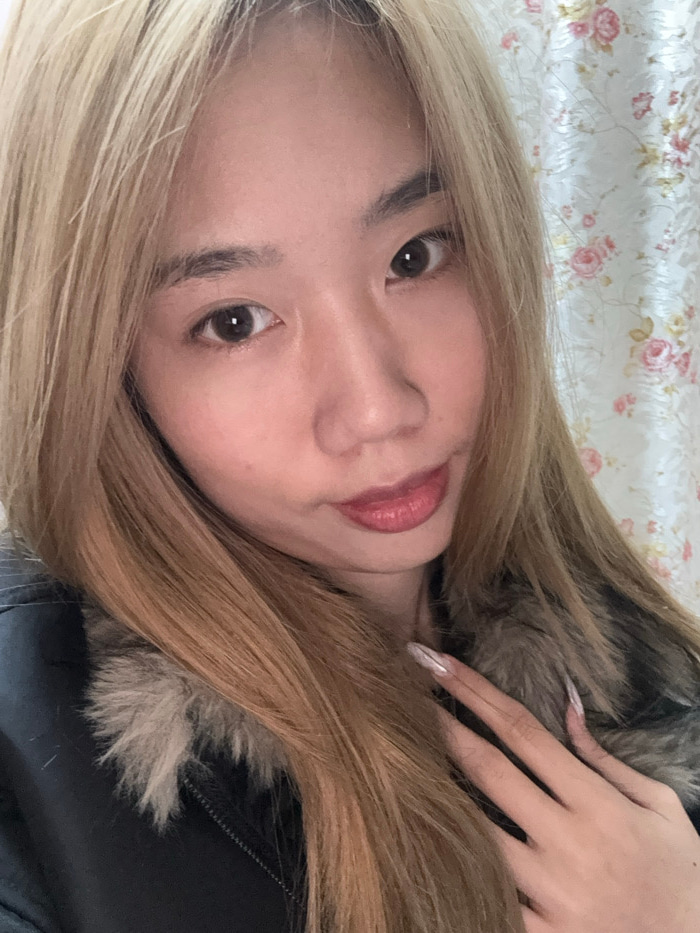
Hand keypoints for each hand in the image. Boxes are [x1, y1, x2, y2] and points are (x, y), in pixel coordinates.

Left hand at [407, 643, 699, 931]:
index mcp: (596, 802)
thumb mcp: (659, 805)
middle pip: (488, 770)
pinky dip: (462, 864)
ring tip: (409, 760)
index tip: (442, 663)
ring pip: (477, 830)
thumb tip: (565, 702)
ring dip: (443, 791)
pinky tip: (433, 838)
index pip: (523, 732)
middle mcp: (568, 841)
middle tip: (407, 694)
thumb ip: (605, 756)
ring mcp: (552, 891)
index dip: (476, 692)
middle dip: (443, 726)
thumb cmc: (680, 872)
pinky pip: (489, 894)